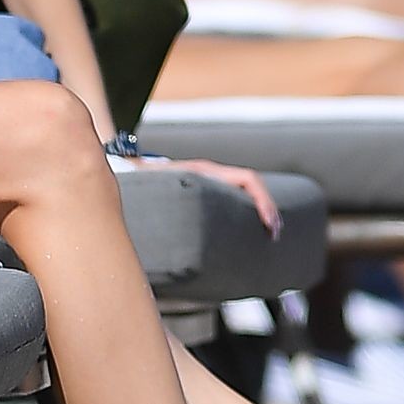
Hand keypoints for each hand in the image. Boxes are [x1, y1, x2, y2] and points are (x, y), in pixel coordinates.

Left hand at [137, 155, 281, 236]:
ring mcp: (210, 184)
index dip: (263, 199)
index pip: (247, 179)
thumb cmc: (139, 176)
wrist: (129, 167)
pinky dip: (248, 212)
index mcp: (205, 172)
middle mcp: (211, 176)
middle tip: (273, 235)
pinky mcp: (206, 193)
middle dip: (268, 210)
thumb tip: (151, 213)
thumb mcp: (151, 183)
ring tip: (267, 235)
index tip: (269, 223)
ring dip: (260, 211)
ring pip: (245, 194)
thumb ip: (154, 193)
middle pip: (251, 188)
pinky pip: (235, 199)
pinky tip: (248, 231)